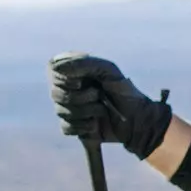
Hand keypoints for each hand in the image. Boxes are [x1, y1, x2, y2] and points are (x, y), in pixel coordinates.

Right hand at [49, 54, 171, 159]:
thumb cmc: (124, 91)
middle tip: (99, 96)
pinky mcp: (73, 126)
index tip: (81, 82)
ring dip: (86, 112)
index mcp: (74, 70)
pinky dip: (83, 127)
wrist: (137, 120)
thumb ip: (83, 63)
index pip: (53, 70)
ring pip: (61, 111)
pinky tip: (95, 125)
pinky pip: (66, 128)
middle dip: (81, 98)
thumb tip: (56, 66)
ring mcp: (69, 107)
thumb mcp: (108, 70)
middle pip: (56, 93)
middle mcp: (68, 88)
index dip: (65, 79)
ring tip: (102, 111)